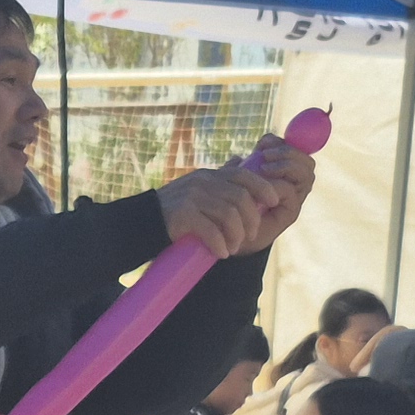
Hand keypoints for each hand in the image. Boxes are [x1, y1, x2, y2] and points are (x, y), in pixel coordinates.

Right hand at [155, 161, 289, 262]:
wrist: (140, 224)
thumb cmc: (174, 211)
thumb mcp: (198, 188)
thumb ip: (219, 179)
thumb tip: (239, 161)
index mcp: (209, 175)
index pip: (244, 175)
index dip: (263, 187)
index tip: (274, 201)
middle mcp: (202, 182)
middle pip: (241, 198)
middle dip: (251, 220)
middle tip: (249, 237)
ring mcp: (192, 197)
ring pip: (229, 215)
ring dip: (236, 235)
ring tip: (233, 248)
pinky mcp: (183, 215)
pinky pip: (211, 230)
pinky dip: (219, 244)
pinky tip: (220, 253)